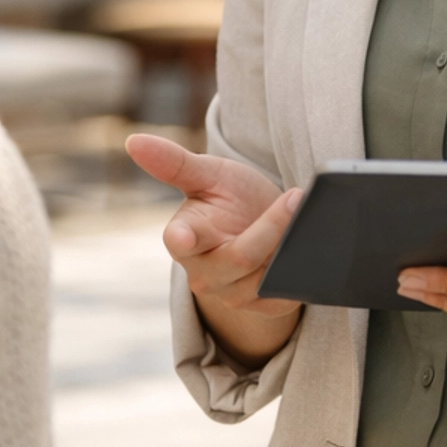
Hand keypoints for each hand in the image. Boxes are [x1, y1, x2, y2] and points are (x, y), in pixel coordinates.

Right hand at [126, 135, 302, 364]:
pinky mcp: (263, 305)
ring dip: (289, 248)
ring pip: (265, 278)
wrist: (259, 226)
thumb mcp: (206, 175)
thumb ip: (174, 162)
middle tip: (296, 197)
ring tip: (309, 220)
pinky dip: (299, 273)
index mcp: (183, 239)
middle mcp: (204, 274)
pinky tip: (313, 250)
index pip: (180, 241)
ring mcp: (233, 294)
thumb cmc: (226, 198)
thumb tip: (133, 140)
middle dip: (270, 228)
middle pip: (239, 258)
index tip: (183, 235)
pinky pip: (284, 293)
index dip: (182, 239)